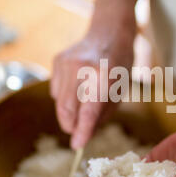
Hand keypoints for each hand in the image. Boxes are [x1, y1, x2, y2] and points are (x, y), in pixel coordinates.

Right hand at [51, 3, 135, 148]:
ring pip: (58, 102)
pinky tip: (78, 85)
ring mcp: (67, 62)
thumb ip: (102, 114)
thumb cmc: (120, 65)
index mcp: (105, 77)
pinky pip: (55, 90)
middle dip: (70, 126)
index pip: (89, 110)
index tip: (77, 146)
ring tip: (84, 100)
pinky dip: (65, 96)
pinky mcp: (57, 60)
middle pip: (67, 109)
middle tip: (77, 132)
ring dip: (68, 111)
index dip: (82, 131)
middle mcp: (82, 68)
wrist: (110, 31)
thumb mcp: (120, 91)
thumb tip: (83, 135)